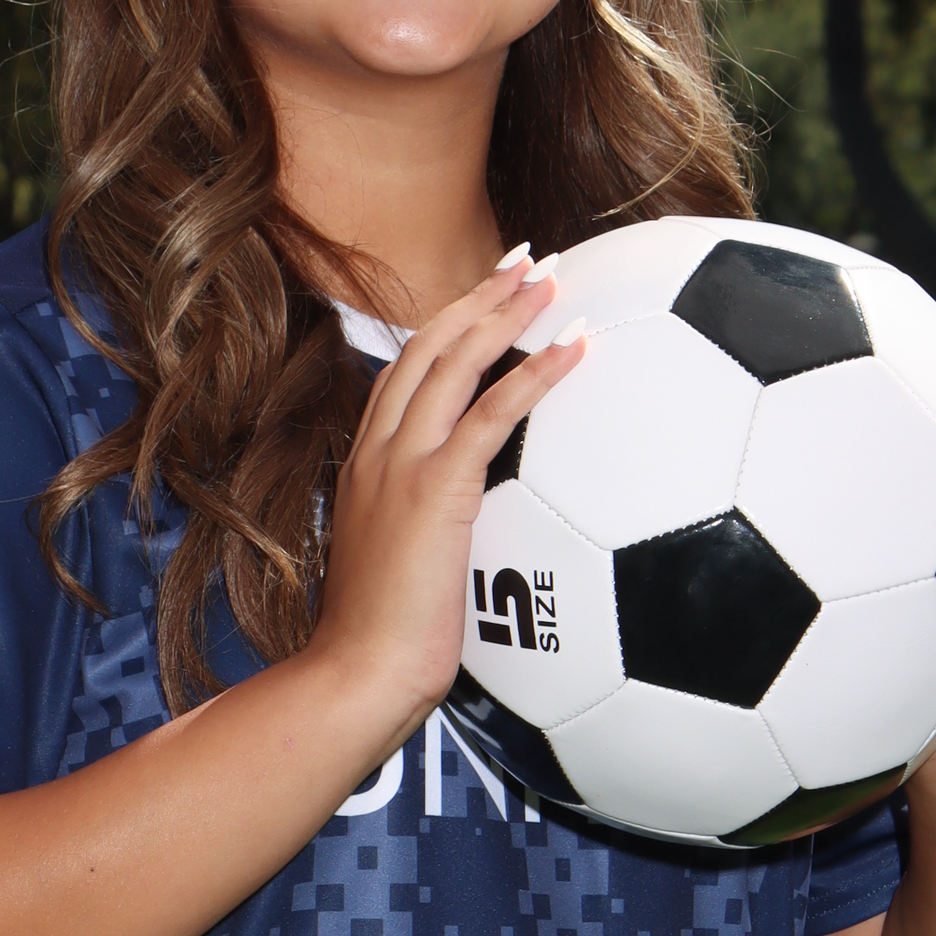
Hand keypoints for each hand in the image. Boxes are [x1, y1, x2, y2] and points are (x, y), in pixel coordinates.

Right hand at [305, 253, 584, 749]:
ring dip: (506, 311)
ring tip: (553, 278)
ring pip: (454, 361)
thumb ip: (427, 540)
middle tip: (527, 261)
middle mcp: (377, 450)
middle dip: (479, 295)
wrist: (358, 675)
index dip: (447, 326)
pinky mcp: (434, 489)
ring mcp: (400, 465)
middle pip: (426, 346)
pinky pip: (492, 412)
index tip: (484, 297)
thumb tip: (465, 546)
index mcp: (366, 465)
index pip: (404, 373)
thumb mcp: (399, 574)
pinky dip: (536, 371)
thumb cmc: (380, 646)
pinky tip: (577, 344)